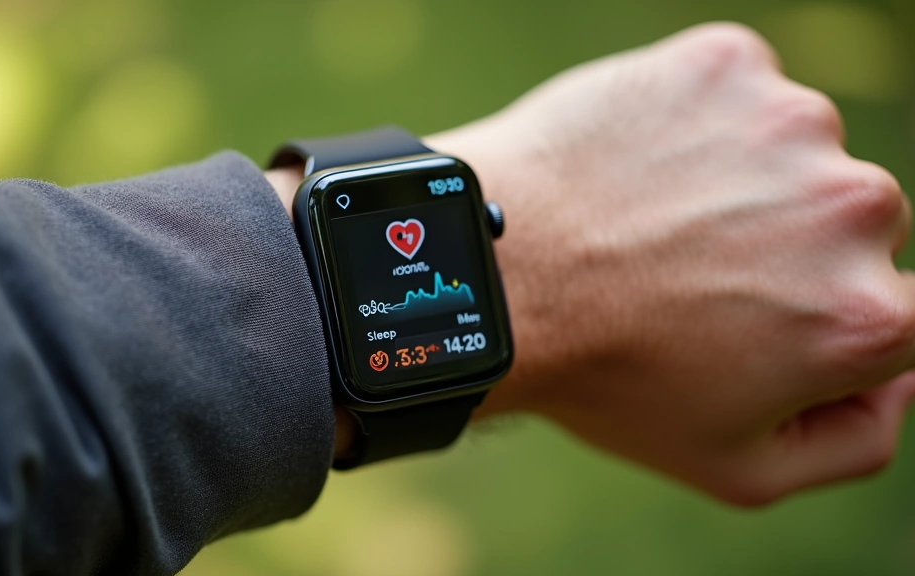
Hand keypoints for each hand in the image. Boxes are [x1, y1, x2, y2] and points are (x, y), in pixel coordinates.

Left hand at [428, 23, 914, 505]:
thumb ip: (855, 440)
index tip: (760, 313)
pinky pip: (735, 96)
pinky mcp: (726, 64)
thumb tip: (899, 381)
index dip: (825, 316)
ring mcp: (789, 123)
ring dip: (740, 180)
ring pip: (792, 155)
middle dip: (786, 249)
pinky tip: (635, 166)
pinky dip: (695, 124)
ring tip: (650, 220)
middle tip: (686, 272)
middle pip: (848, 227)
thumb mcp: (736, 468)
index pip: (902, 310)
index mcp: (866, 314)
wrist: (495, 275)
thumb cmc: (605, 376)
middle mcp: (852, 208)